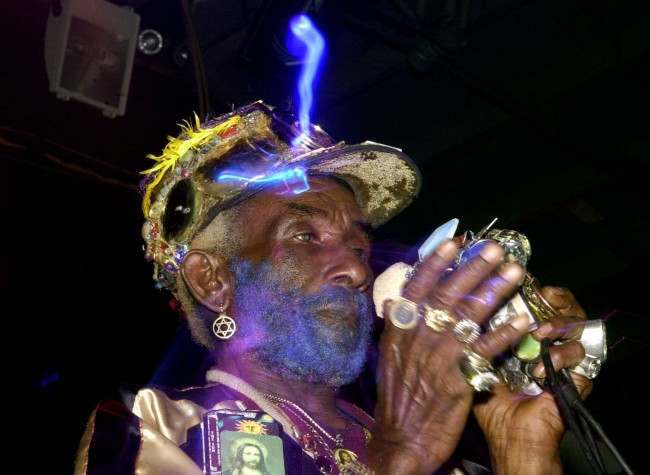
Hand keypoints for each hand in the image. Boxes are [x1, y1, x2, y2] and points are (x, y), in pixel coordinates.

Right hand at [368, 240, 528, 474]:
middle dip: (471, 269)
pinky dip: (504, 334)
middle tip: (493, 249)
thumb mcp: (391, 358)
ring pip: (467, 317)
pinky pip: (484, 350)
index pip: (416, 289)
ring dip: (493, 291)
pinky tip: (523, 320)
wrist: (400, 440)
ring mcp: (436, 358)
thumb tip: (400, 303)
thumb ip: (401, 329)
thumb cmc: (398, 398)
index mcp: (399, 331)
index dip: (435, 264)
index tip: (453, 243)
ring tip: (514, 272)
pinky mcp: (456, 379)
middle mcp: (416, 338)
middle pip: (447, 295)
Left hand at [473, 287, 592, 474]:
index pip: (532, 297)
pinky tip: (542, 371)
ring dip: (555, 324)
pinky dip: (560, 358)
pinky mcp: (579, 376)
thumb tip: (458, 299)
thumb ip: (471, 331)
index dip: (526, 286)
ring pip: (574, 323)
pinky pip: (579, 355)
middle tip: (541, 296)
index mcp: (521, 332)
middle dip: (550, 297)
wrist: (510, 435)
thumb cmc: (488, 400)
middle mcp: (545, 340)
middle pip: (558, 303)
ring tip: (539, 332)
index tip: (514, 276)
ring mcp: (564, 356)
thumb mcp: (474, 359)